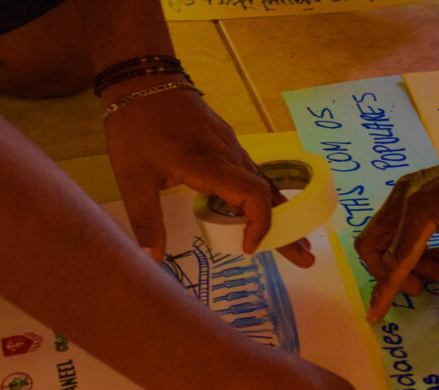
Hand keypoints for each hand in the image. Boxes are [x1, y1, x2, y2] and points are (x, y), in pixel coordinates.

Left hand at [103, 84, 313, 266]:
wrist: (145, 79)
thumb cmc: (136, 128)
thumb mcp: (133, 179)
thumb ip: (146, 221)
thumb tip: (153, 262)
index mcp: (209, 165)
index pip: (253, 195)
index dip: (259, 225)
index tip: (247, 249)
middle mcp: (229, 156)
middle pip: (268, 196)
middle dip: (288, 230)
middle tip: (306, 261)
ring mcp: (232, 148)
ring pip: (264, 186)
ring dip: (281, 217)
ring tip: (297, 244)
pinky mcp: (227, 144)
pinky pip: (253, 176)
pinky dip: (265, 200)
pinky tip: (270, 213)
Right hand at [355, 144, 438, 329]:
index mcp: (417, 212)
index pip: (393, 261)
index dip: (384, 292)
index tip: (374, 316)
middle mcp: (401, 199)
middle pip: (372, 245)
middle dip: (389, 273)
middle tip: (423, 286)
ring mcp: (403, 191)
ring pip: (382, 235)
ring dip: (404, 260)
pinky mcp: (410, 189)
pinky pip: (396, 224)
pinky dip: (410, 245)